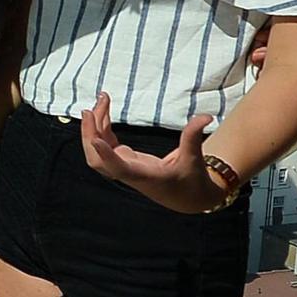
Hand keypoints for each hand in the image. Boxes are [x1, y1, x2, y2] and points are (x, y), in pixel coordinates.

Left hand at [77, 93, 224, 214]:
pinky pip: (106, 142)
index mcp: (144, 176)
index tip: (95, 139)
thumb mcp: (194, 158)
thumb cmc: (191, 180)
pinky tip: (105, 108)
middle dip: (90, 135)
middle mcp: (128, 173)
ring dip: (93, 127)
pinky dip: (102, 126)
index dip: (106, 155)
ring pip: (97, 150)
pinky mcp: (125, 160)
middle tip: (92, 108)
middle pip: (97, 160)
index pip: (119, 168)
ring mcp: (124, 166)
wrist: (187, 197)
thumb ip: (194, 136)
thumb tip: (206, 117)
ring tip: (102, 99)